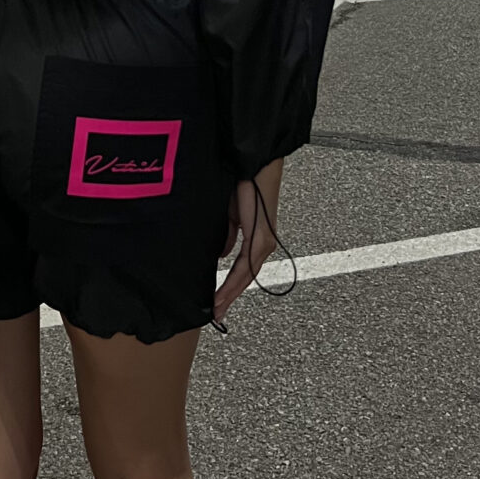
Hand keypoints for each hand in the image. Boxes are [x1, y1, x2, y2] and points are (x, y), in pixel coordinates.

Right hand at [212, 158, 283, 321]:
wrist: (253, 163)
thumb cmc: (242, 182)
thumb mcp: (229, 214)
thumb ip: (228, 235)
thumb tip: (222, 254)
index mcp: (256, 238)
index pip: (241, 269)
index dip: (229, 287)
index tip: (215, 302)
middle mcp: (263, 243)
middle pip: (244, 278)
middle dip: (228, 297)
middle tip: (215, 315)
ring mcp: (264, 241)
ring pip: (246, 275)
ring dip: (229, 293)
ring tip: (216, 309)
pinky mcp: (262, 236)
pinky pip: (246, 264)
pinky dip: (233, 280)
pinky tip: (223, 292)